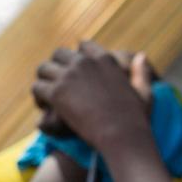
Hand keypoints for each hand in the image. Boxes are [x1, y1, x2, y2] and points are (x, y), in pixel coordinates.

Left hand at [31, 42, 153, 148]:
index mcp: (104, 59)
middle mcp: (84, 62)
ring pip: (43, 69)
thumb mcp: (144, 92)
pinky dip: (38, 97)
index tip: (74, 69)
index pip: (83, 46)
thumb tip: (141, 55)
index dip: (77, 57)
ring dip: (44, 81)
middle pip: (59, 54)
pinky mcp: (57, 93)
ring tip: (46, 97)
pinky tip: (44, 107)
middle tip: (56, 85)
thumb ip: (141, 73)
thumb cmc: (136, 119)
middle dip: (56, 67)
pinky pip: (37, 87)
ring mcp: (69, 76)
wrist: (121, 135)